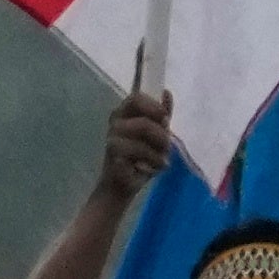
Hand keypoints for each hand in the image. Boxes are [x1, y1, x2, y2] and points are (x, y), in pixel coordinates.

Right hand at [95, 86, 175, 203]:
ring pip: (144, 138)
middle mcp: (115, 122)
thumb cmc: (139, 158)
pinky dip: (154, 161)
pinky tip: (154, 168)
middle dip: (161, 135)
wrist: (121, 186)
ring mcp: (112, 138)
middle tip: (166, 145)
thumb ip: (160, 114)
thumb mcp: (155, 135)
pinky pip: (140, 152)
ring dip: (159, 151)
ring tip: (162, 160)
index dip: (153, 106)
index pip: (136, 98)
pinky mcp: (113, 154)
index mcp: (124, 112)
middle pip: (144, 121)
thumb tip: (166, 93)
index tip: (165, 117)